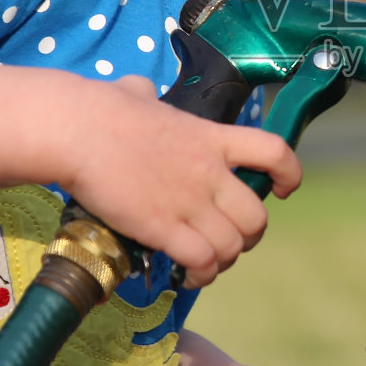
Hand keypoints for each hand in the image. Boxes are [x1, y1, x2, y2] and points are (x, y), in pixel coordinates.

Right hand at [63, 75, 301, 287]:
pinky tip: (187, 274)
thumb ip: (145, 96)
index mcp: (212, 137)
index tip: (281, 190)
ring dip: (222, 261)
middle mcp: (209, 171)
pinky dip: (200, 274)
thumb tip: (134, 90)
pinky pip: (203, 261)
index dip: (289, 174)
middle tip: (227, 240)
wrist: (76, 129)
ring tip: (204, 264)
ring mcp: (189, 201)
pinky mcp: (163, 227)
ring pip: (233, 246)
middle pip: (257, 218)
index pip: (274, 151)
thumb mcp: (137, 95)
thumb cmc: (100, 108)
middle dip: (248, 237)